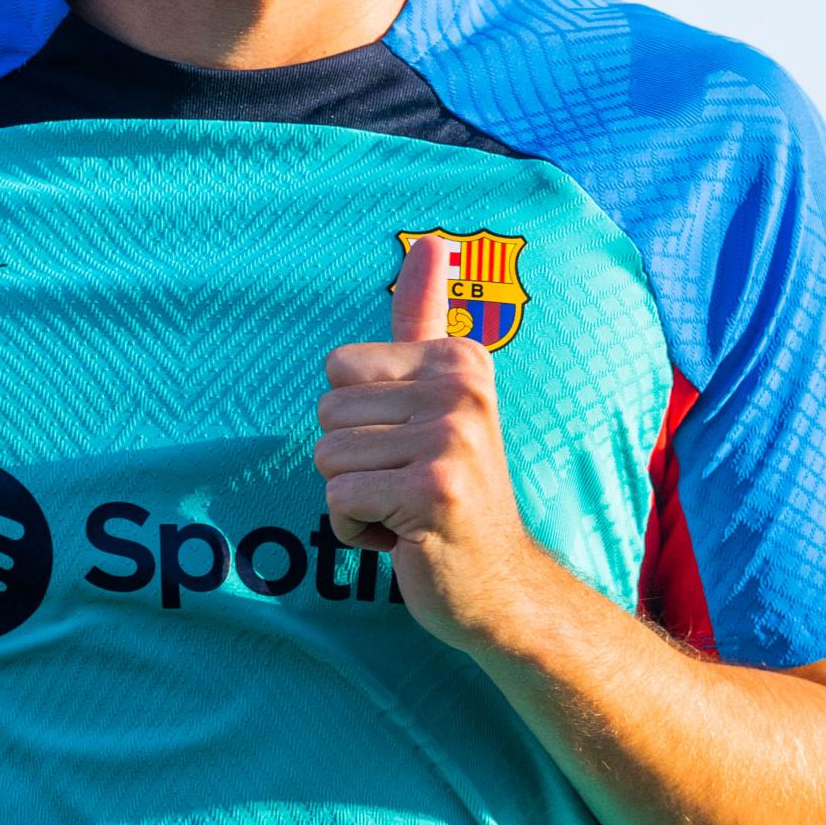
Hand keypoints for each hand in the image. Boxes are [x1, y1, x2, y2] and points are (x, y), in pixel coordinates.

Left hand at [315, 235, 545, 650]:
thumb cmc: (454, 490)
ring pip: (327, 457)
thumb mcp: (442, 397)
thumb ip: (426, 320)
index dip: (356, 420)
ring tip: (405, 509)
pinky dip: (355, 532)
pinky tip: (403, 538)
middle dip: (349, 463)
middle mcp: (461, 389)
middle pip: (326, 411)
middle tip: (406, 486)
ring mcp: (452, 439)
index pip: (338, 367)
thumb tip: (432, 240)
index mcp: (459, 359)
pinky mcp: (434, 491)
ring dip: (353, 499)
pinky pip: (338, 501)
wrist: (498, 585)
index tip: (408, 448)